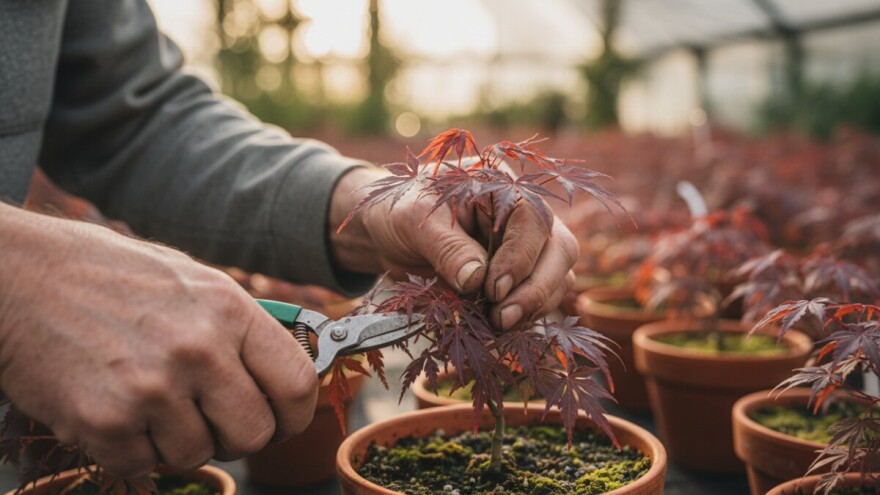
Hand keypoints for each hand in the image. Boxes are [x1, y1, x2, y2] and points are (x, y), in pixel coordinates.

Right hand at [0, 204, 317, 477]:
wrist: (22, 278)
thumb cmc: (112, 276)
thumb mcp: (193, 281)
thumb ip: (240, 327)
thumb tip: (282, 369)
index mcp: (229, 310)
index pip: (297, 383)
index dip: (297, 414)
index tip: (284, 422)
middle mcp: (198, 350)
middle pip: (255, 433)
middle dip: (237, 435)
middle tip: (211, 418)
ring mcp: (152, 389)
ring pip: (198, 454)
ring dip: (179, 438)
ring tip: (150, 399)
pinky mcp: (105, 422)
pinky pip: (144, 463)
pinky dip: (132, 446)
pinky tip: (116, 407)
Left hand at [330, 168, 577, 330]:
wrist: (389, 232)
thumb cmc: (402, 211)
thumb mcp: (415, 220)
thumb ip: (447, 247)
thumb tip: (475, 281)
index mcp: (503, 186)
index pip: (533, 219)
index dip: (520, 257)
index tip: (493, 288)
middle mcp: (524, 217)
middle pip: (560, 251)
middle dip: (536, 289)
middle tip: (501, 318)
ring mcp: (526, 248)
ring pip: (557, 279)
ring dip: (533, 308)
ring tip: (495, 325)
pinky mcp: (519, 279)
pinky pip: (539, 301)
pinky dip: (524, 318)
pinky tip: (495, 328)